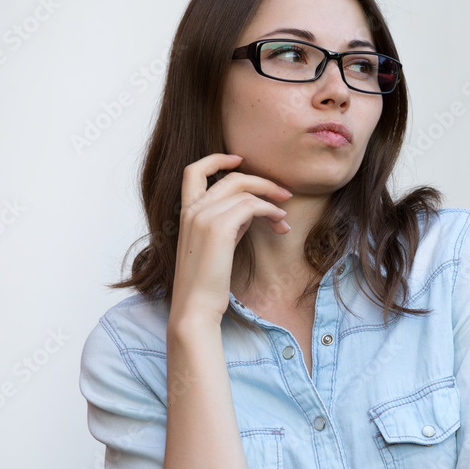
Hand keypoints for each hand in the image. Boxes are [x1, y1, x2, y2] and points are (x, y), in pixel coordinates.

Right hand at [169, 153, 290, 322]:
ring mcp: (203, 217)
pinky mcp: (219, 228)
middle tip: (283, 194)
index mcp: (185, 213)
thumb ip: (226, 223)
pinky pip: (252, 206)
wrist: (195, 308)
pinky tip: (280, 223)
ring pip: (245, 191)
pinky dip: (270, 211)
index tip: (239, 160)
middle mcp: (192, 210)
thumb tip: (249, 211)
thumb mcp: (214, 246)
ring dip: (271, 200)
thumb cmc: (206, 283)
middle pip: (231, 177)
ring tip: (283, 217)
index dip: (217, 160)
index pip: (193, 171)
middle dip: (261, 182)